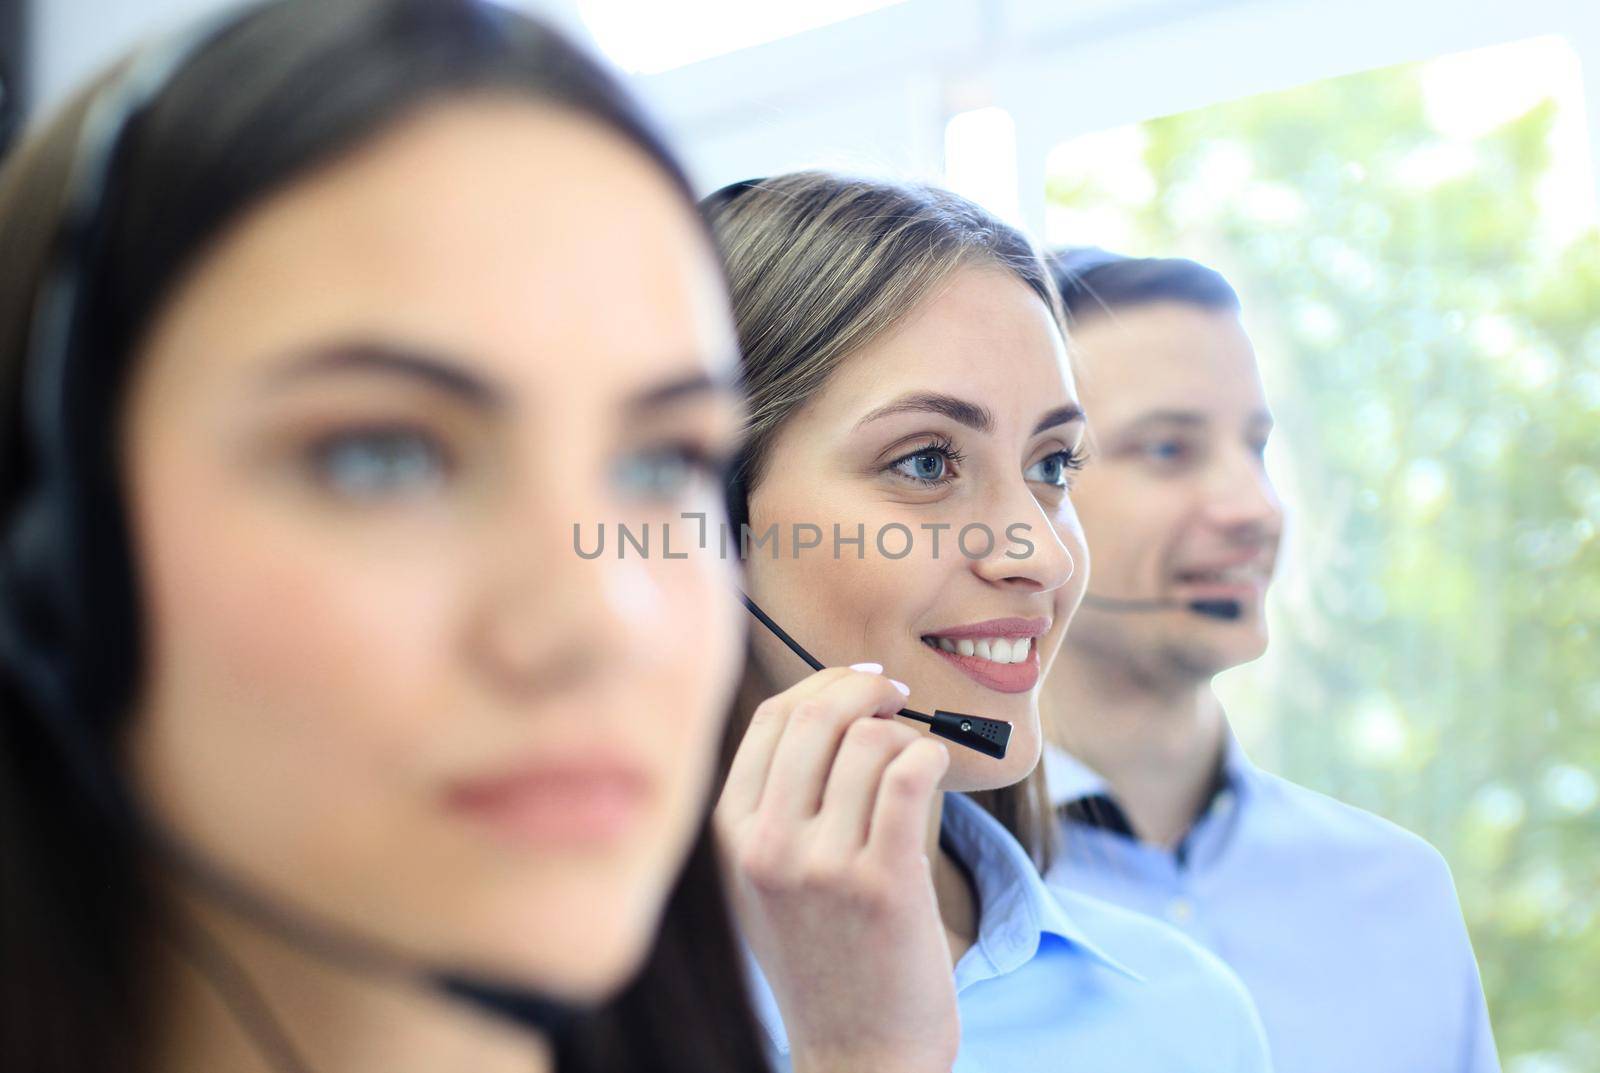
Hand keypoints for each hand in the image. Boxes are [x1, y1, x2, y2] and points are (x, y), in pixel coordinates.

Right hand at [716, 665, 958, 1072]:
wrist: (857, 1054)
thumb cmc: (822, 958)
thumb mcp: (765, 881)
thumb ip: (776, 803)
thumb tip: (833, 706)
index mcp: (731, 835)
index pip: (770, 720)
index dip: (822, 684)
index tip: (859, 684)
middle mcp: (767, 846)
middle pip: (817, 717)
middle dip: (865, 690)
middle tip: (897, 696)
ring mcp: (823, 866)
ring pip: (870, 743)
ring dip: (905, 734)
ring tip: (917, 758)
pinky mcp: (885, 884)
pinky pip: (909, 777)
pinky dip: (930, 755)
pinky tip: (935, 769)